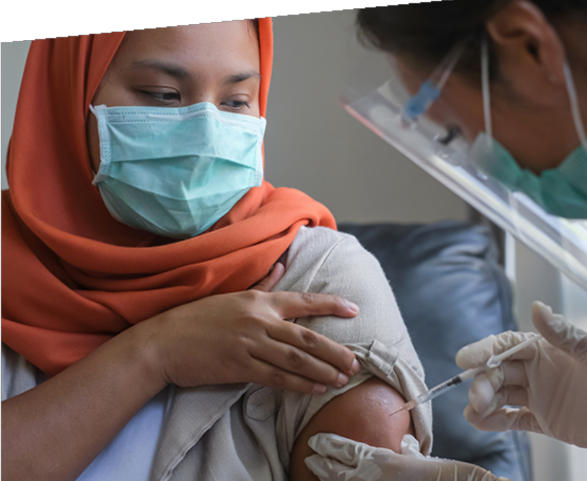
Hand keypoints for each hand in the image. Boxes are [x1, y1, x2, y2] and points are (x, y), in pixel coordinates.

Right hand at [136, 262, 361, 394]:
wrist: (163, 342)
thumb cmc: (197, 318)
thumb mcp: (232, 295)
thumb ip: (262, 285)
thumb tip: (282, 266)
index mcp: (259, 301)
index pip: (303, 301)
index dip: (331, 305)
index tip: (354, 310)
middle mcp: (258, 320)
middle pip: (306, 337)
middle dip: (335, 351)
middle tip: (355, 362)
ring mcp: (249, 344)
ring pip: (295, 359)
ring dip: (322, 370)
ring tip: (341, 379)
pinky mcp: (239, 367)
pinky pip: (276, 377)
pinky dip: (298, 383)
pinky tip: (315, 388)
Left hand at [305, 433, 509, 480]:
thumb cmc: (441, 474)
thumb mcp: (421, 459)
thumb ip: (408, 452)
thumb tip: (403, 444)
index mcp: (380, 460)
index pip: (345, 450)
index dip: (328, 445)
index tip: (316, 441)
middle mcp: (371, 478)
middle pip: (336, 472)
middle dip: (321, 465)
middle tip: (310, 458)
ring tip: (318, 475)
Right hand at [455, 301, 586, 473]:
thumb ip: (566, 335)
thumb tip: (537, 308)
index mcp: (549, 350)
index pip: (508, 345)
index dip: (486, 350)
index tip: (466, 357)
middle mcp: (540, 371)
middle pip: (499, 372)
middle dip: (483, 381)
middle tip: (477, 397)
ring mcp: (540, 396)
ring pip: (501, 395)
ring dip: (484, 402)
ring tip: (474, 413)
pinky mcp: (544, 422)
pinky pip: (512, 420)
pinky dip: (494, 422)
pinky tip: (481, 423)